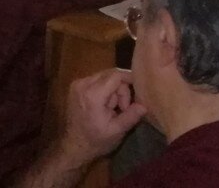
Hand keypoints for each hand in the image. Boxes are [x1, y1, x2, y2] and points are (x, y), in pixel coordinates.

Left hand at [17, 70, 144, 187]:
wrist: (74, 145)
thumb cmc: (97, 140)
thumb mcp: (117, 131)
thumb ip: (131, 116)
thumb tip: (144, 105)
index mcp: (93, 94)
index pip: (116, 75)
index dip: (129, 82)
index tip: (136, 97)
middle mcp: (83, 83)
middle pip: (110, 74)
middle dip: (120, 89)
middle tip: (121, 108)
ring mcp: (77, 83)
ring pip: (104, 76)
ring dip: (112, 90)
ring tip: (111, 109)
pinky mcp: (75, 86)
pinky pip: (95, 79)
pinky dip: (103, 89)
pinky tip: (103, 105)